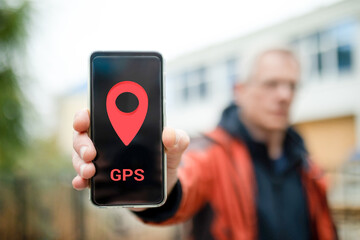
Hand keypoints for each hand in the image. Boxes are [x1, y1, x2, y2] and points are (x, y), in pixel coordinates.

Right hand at [72, 109, 189, 207]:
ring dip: (80, 164)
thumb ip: (177, 138)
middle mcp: (105, 142)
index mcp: (119, 127)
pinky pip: (84, 179)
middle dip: (81, 143)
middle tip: (91, 153)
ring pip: (80, 158)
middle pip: (82, 137)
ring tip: (90, 172)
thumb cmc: (166, 158)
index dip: (84, 115)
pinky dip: (80, 181)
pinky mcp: (101, 180)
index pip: (95, 115)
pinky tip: (82, 183)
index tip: (84, 119)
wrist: (164, 187)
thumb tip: (168, 134)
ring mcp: (101, 161)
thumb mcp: (175, 147)